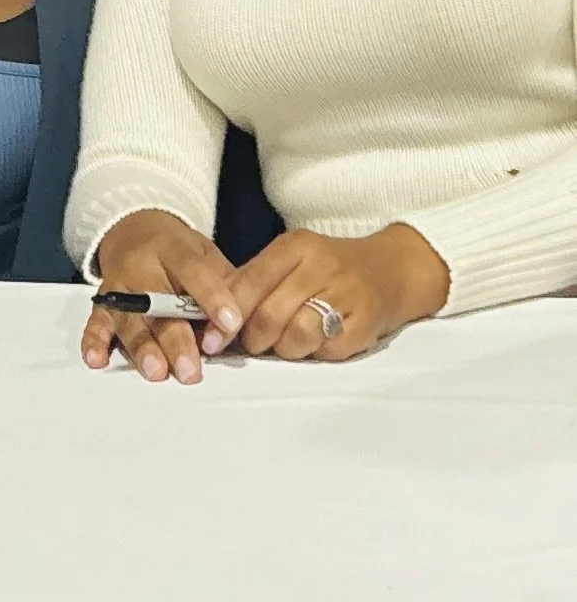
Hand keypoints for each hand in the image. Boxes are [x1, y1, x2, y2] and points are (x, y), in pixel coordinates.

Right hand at [81, 210, 243, 384]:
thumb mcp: (206, 254)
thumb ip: (224, 284)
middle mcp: (141, 266)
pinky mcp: (102, 303)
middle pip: (158, 304)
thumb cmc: (180, 253)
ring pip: (129, 319)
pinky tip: (98, 359)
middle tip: (191, 369)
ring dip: (142, 347)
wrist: (135, 232)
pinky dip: (94, 342)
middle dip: (176, 339)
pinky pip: (96, 323)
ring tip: (156, 371)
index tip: (230, 324)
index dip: (213, 298)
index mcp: (172, 248)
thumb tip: (244, 321)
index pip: (194, 271)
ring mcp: (118, 286)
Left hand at [229, 224, 448, 362]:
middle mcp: (320, 266)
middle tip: (253, 343)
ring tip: (288, 341)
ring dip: (284, 348)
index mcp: (295, 247)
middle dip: (253, 339)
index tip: (211, 339)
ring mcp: (346, 294)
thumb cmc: (328, 271)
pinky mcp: (365, 324)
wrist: (391, 271)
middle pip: (268, 316)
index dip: (225, 316)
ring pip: (295, 337)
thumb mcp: (290, 261)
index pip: (248, 282)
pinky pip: (325, 351)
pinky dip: (315, 354)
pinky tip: (319, 342)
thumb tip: (211, 319)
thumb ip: (253, 283)